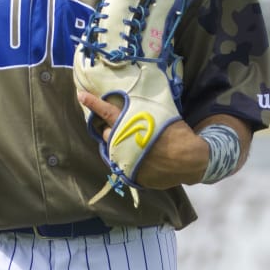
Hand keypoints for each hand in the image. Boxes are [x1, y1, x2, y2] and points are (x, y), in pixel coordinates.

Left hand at [77, 91, 205, 187]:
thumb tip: (137, 108)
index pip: (106, 111)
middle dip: (112, 130)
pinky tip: (147, 158)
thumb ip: (143, 114)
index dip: (93, 103)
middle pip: (107, 133)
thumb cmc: (177, 134)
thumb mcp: (160, 116)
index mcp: (130, 125)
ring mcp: (125, 161)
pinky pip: (125, 166)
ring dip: (120, 146)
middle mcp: (123, 143)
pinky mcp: (130, 175)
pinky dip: (132, 161)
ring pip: (113, 151)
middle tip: (126, 128)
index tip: (81, 95)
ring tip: (137, 144)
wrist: (189, 159)